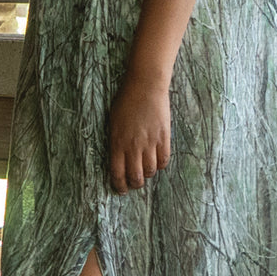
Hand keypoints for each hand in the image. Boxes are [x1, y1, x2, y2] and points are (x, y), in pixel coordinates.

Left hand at [108, 72, 170, 193]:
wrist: (145, 86)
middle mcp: (133, 146)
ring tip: (145, 172)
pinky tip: (157, 163)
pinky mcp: (164, 138)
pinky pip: (164, 160)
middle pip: (135, 176)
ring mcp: (150, 142)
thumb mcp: (113, 122)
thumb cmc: (125, 101)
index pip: (117, 173)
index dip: (119, 185)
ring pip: (150, 171)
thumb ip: (115, 141)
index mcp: (117, 142)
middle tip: (134, 184)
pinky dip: (160, 165)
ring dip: (147, 175)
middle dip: (134, 184)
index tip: (121, 190)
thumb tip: (117, 159)